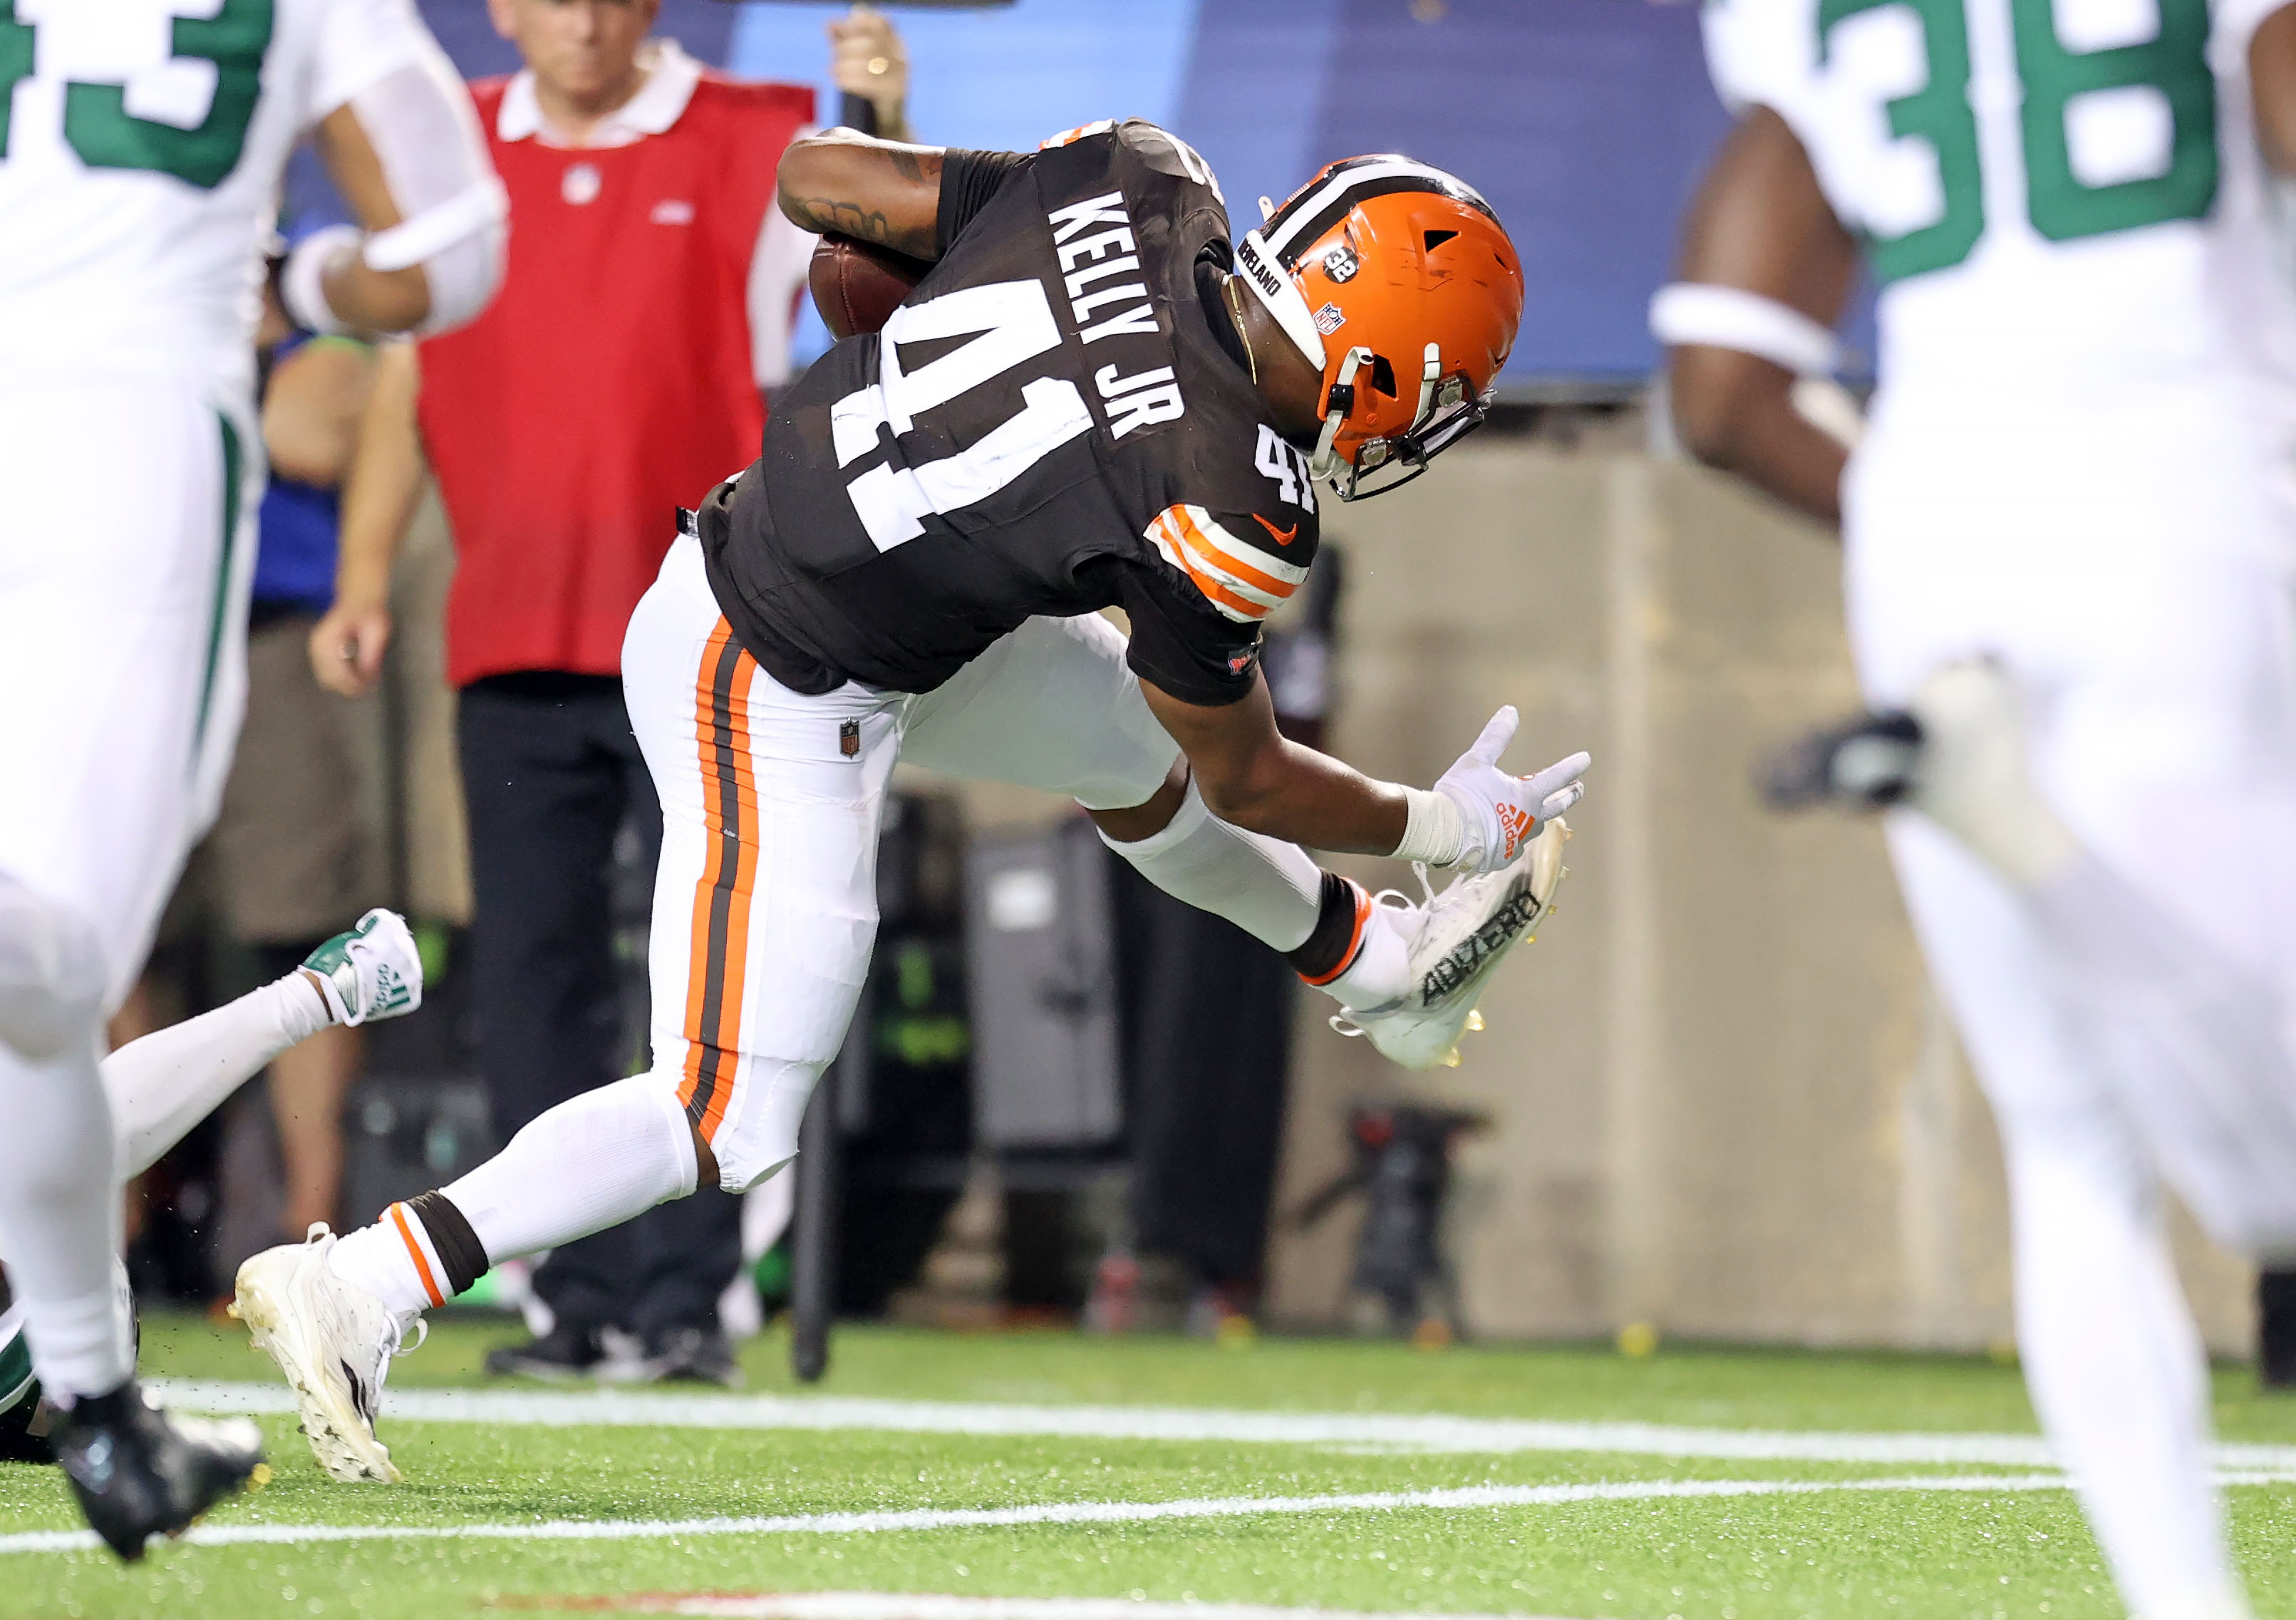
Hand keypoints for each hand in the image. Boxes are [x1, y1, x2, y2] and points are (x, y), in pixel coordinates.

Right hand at [309, 597, 391, 697]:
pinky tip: (357, 675)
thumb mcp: (376, 631)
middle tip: (369, 686)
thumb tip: (369, 676)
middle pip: (329, 679)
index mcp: (327, 639)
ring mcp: (315, 650)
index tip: (369, 686)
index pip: (336, 671)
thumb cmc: (369, 612)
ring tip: (365, 682)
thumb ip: (371, 653)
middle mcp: (316, 646)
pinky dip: (341, 679)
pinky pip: (326, 674)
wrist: (359, 598)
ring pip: (327, 680)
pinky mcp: (318, 654)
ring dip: (345, 685)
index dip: (353, 683)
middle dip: (349, 687)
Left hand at [828, 5, 908, 126]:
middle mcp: (901, 60)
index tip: (841, 31)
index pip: (880, 23)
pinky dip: (848, 79)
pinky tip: (839, 80)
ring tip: (835, 71)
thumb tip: (831, 25)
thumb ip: (845, 40)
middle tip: (835, 56)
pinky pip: (866, 83)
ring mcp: (899, 79)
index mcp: (896, 46)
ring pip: (866, 62)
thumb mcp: (859, 62)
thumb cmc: (870, 90)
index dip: (858, 23)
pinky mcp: (891, 98)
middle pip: (870, 42)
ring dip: (844, 64)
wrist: (887, 126)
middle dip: (846, 47)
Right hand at [1433, 707, 1588, 872]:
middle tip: (1579, 790)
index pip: (1556, 777)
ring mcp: (1516, 841)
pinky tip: (1510, 839)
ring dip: (1541, 819)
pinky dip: (1514, 839)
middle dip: (1569, 796)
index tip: (1586, 759)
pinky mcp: (1501, 857)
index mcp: (1527, 795)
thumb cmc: (1463, 794)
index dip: (1572, 766)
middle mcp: (1529, 820)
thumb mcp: (1477, 760)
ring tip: (1542, 816)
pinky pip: (1513, 847)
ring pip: (1536, 829)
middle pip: (1556, 807)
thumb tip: (1511, 711)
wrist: (1445, 832)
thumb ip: (1496, 737)